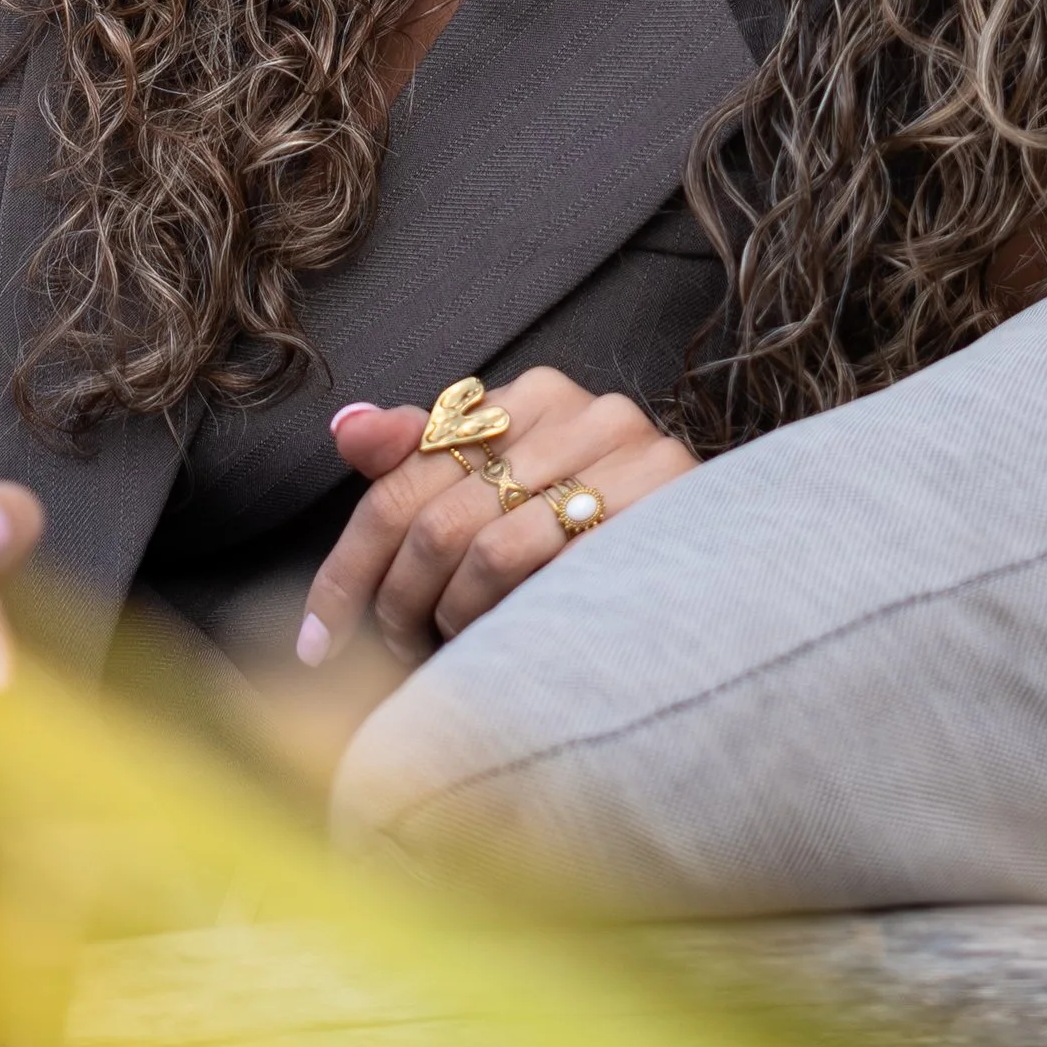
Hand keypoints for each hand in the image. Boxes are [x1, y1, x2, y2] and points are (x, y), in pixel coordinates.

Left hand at [296, 367, 694, 668]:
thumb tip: (345, 431)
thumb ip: (423, 459)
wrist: (730, 566)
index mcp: (531, 396)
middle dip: (394, 598)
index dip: (350, 561)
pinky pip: (544, 564)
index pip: (402, 474)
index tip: (317, 636)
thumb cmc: (597, 537)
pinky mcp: (664, 497)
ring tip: (452, 650)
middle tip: (392, 650)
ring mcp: (627, 449)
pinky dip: (503, 618)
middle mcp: (580, 407)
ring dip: (449, 618)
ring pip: (484, 545)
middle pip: (433, 513)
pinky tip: (499, 644)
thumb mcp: (503, 492)